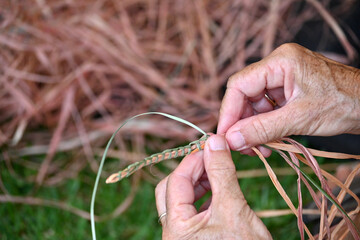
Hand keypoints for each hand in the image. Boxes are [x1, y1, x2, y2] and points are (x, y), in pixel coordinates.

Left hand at [155, 134, 271, 238]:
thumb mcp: (234, 209)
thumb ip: (222, 173)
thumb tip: (213, 142)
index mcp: (176, 227)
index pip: (176, 180)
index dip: (193, 160)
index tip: (211, 145)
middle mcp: (173, 232)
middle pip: (171, 189)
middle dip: (192, 170)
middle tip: (213, 159)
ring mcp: (182, 236)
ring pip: (181, 199)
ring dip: (198, 182)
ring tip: (219, 172)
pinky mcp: (193, 238)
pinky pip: (191, 211)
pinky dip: (203, 196)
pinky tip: (219, 190)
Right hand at [217, 43, 359, 155]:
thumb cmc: (345, 104)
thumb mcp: (300, 119)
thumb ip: (262, 129)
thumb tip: (232, 139)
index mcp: (280, 61)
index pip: (239, 84)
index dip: (229, 112)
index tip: (225, 136)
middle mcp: (278, 65)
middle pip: (245, 95)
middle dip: (242, 123)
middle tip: (242, 147)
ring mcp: (282, 78)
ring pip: (254, 104)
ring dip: (253, 128)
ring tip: (259, 149)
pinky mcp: (287, 90)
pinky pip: (266, 108)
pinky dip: (264, 126)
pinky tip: (268, 142)